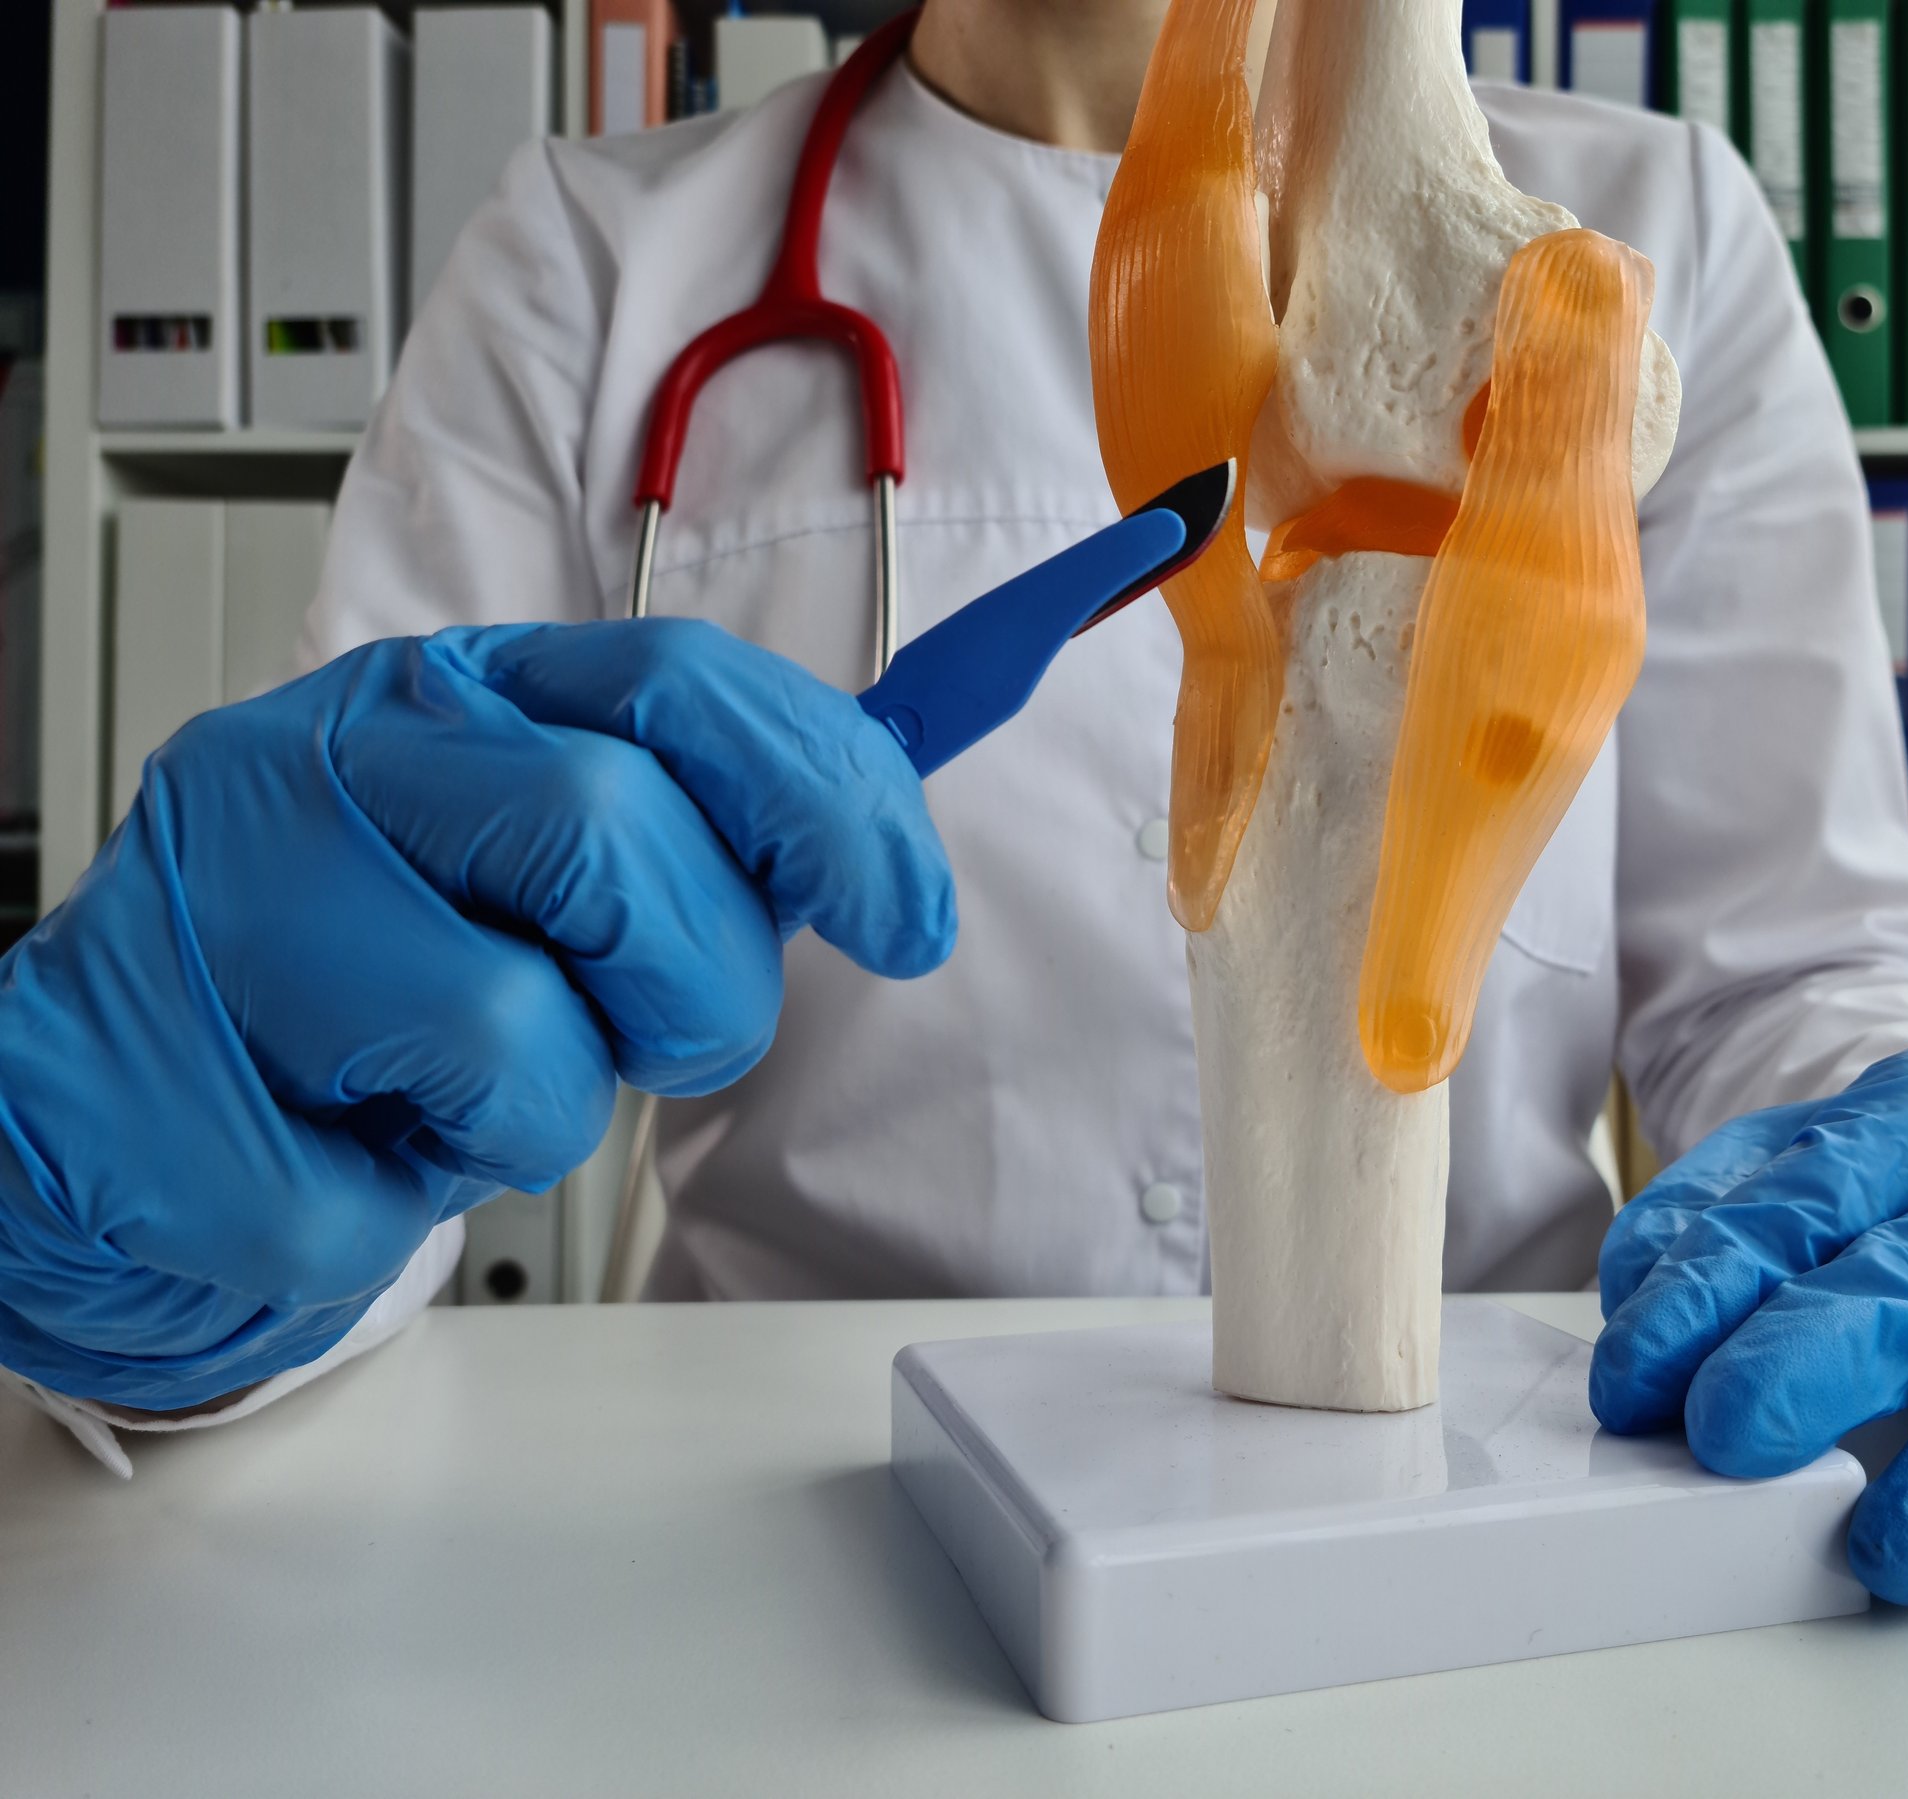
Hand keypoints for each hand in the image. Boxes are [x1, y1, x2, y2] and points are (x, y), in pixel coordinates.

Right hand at [0, 620, 953, 1408]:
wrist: (105, 1113)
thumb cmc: (361, 987)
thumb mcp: (533, 875)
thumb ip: (691, 839)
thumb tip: (878, 854)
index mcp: (449, 695)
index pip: (678, 682)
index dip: (826, 795)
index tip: (904, 911)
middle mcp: (328, 759)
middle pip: (613, 836)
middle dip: (694, 985)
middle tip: (647, 1036)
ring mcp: (225, 905)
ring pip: (516, 1032)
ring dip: (545, 1113)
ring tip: (457, 1095)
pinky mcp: (142, 1071)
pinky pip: (380, 1197)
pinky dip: (397, 1208)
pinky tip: (336, 1153)